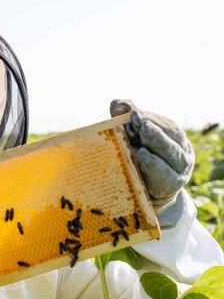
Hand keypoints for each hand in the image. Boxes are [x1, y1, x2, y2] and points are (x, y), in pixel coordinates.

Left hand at [110, 100, 193, 215]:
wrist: (143, 195)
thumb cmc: (137, 162)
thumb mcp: (132, 140)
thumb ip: (126, 122)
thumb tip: (116, 103)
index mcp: (174, 139)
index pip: (166, 125)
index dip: (150, 117)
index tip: (132, 112)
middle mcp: (182, 153)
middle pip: (172, 138)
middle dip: (153, 127)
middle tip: (135, 119)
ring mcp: (179, 172)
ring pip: (173, 155)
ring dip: (156, 142)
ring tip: (141, 133)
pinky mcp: (170, 188)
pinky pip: (165, 177)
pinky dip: (154, 166)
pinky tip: (142, 156)